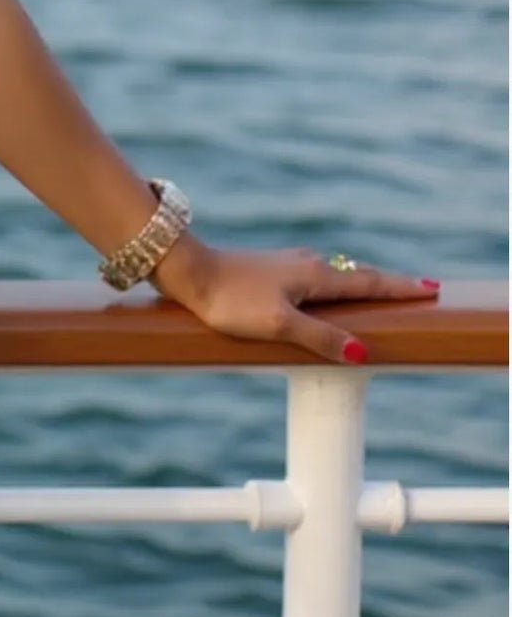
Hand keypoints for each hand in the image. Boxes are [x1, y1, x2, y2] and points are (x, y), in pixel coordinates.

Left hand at [163, 245, 439, 362]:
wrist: (186, 272)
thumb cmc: (230, 299)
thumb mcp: (279, 324)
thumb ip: (320, 337)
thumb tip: (362, 351)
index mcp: (315, 275)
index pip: (369, 282)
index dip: (399, 287)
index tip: (431, 287)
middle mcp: (306, 264)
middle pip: (356, 276)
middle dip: (385, 284)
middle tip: (415, 291)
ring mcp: (286, 265)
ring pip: (334, 276)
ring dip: (358, 284)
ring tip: (378, 294)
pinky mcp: (268, 271)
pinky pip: (314, 279)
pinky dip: (333, 286)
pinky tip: (325, 294)